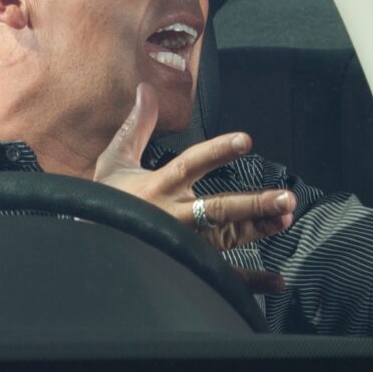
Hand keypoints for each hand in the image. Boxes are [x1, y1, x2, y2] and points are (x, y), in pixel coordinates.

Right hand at [93, 84, 294, 289]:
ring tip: (286, 219)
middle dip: (252, 205)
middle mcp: (173, 216)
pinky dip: (249, 282)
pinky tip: (276, 282)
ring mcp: (182, 244)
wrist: (86, 249)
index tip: (246, 141)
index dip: (217, 152)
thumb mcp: (114, 163)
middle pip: (217, 209)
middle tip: (286, 198)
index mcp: (158, 187)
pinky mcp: (186, 266)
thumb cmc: (103, 203)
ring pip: (225, 238)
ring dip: (257, 230)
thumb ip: (136, 127)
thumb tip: (146, 89)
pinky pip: (220, 276)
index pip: (191, 164)